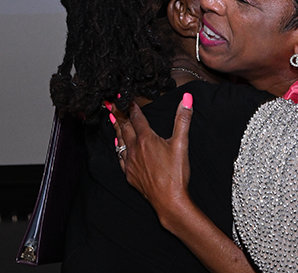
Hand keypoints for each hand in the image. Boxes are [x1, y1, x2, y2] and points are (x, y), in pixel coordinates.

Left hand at [110, 93, 193, 229]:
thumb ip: (182, 119)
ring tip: (112, 119)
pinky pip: (121, 157)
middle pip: (125, 127)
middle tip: (110, 104)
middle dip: (119, 114)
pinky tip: (118, 146)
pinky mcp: (130, 174)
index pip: (137, 118)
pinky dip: (118, 148)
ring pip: (120, 141)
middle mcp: (135, 149)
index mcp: (146, 139)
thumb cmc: (176, 173)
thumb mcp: (181, 143)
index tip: (126, 98)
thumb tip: (186, 99)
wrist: (168, 200)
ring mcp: (130, 162)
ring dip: (117, 129)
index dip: (132, 107)